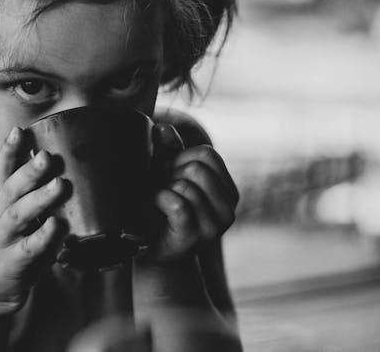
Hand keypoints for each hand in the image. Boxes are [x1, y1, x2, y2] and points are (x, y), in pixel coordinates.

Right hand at [0, 127, 68, 312]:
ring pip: (18, 215)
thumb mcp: (20, 214)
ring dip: (39, 199)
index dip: (10, 150)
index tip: (20, 130)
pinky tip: (56, 225)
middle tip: (47, 157)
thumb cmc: (15, 242)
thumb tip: (66, 165)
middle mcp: (0, 215)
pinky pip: (29, 248)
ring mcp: (4, 239)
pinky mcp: (13, 262)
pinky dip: (43, 236)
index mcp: (4, 200)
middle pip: (11, 188)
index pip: (4, 170)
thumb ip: (35, 193)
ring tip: (59, 185)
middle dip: (28, 171)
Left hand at [146, 123, 238, 263]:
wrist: (151, 253)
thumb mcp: (165, 177)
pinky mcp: (195, 236)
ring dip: (162, 189)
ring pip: (186, 184)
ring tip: (157, 203)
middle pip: (197, 168)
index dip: (180, 158)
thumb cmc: (159, 212)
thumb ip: (167, 152)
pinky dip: (159, 199)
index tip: (168, 175)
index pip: (207, 155)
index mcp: (227, 192)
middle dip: (170, 174)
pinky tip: (154, 207)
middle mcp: (228, 209)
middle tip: (160, 190)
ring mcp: (214, 226)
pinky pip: (177, 203)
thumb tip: (162, 127)